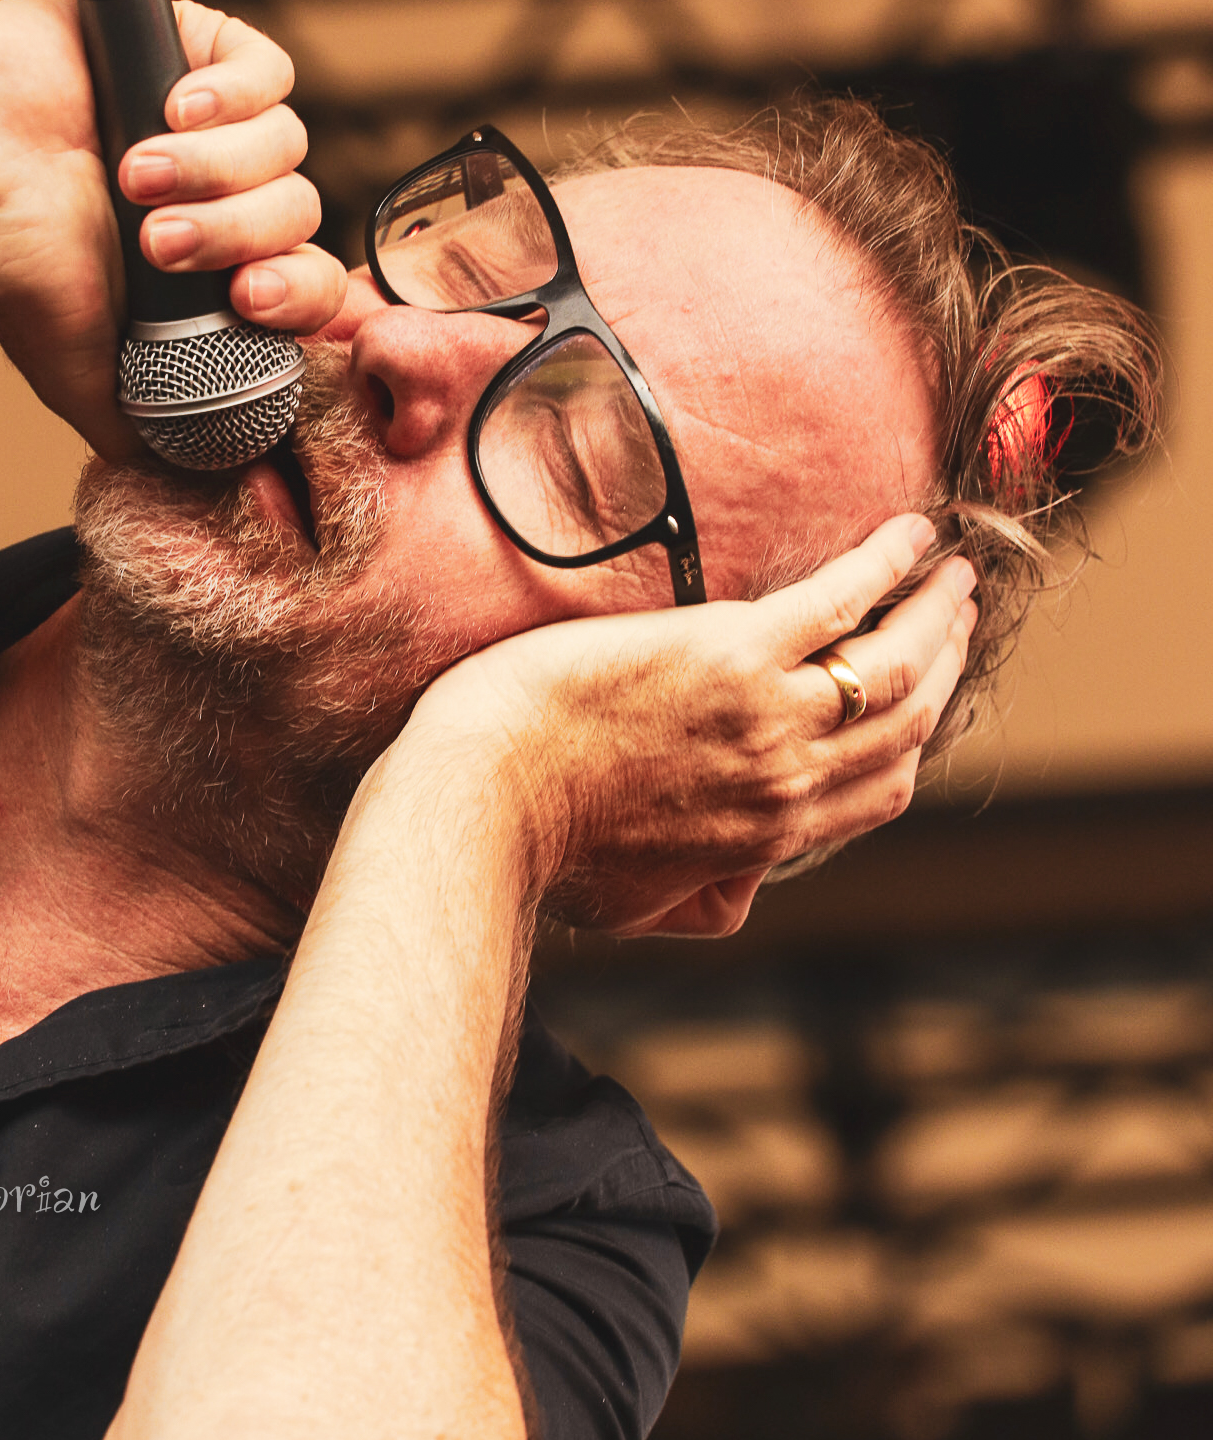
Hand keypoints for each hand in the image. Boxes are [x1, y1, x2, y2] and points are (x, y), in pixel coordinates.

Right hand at [0, 0, 345, 458]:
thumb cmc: (8, 251)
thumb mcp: (79, 369)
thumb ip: (139, 424)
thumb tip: (196, 475)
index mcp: (216, 265)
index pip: (308, 284)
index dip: (297, 294)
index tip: (245, 297)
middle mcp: (226, 192)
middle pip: (299, 212)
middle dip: (235, 232)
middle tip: (158, 240)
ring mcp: (217, 119)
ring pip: (286, 145)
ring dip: (213, 167)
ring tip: (132, 173)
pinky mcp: (202, 47)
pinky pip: (271, 72)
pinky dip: (233, 94)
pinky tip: (170, 107)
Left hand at [402, 514, 978, 938]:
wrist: (483, 800)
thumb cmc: (542, 848)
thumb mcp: (641, 905)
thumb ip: (706, 899)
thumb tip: (740, 892)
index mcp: (769, 836)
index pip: (881, 790)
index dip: (914, 741)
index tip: (926, 699)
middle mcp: (789, 779)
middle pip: (905, 721)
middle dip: (943, 665)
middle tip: (955, 617)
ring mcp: (767, 714)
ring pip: (893, 663)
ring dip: (935, 615)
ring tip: (952, 576)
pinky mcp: (731, 651)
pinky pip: (837, 600)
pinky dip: (883, 565)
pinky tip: (909, 535)